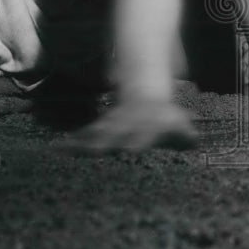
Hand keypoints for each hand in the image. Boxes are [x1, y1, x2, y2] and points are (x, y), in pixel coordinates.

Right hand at [66, 100, 198, 152]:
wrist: (145, 95)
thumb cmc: (166, 118)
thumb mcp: (179, 122)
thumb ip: (186, 134)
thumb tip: (194, 141)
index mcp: (147, 125)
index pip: (143, 133)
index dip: (138, 139)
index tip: (131, 149)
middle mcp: (127, 125)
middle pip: (114, 134)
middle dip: (104, 142)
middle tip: (93, 154)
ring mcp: (112, 125)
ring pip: (95, 133)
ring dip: (82, 143)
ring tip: (64, 151)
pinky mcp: (100, 129)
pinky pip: (84, 136)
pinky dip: (71, 143)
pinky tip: (55, 149)